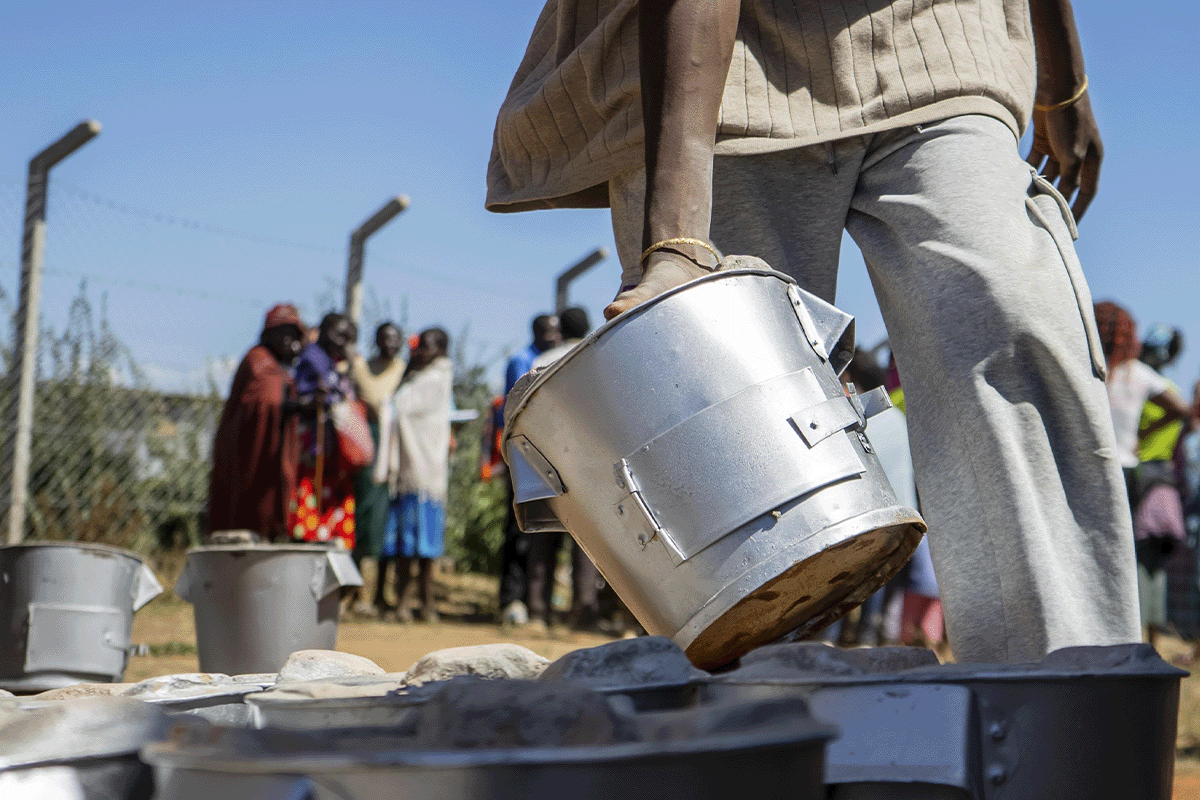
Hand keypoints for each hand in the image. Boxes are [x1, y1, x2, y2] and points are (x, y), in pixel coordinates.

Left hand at [1026, 92, 1102, 221]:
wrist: (1056, 88)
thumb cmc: (1069, 121)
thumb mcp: (1072, 154)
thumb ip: (1069, 178)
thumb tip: (1061, 200)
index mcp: (1092, 158)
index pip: (1086, 191)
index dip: (1078, 210)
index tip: (1069, 229)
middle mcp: (1078, 154)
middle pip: (1066, 184)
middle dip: (1055, 200)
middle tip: (1043, 219)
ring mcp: (1060, 146)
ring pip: (1049, 174)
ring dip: (1039, 187)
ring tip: (1026, 204)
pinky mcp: (1044, 139)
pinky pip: (1035, 161)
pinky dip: (1027, 172)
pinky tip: (1016, 183)